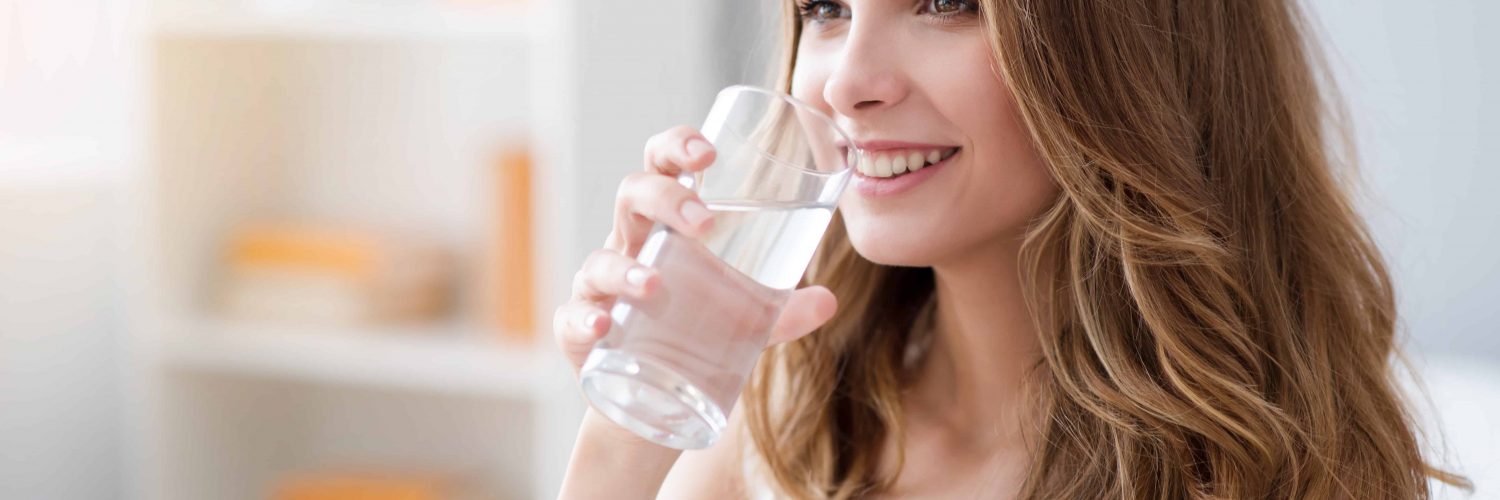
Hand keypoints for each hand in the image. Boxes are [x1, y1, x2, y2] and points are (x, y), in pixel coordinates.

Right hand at [551, 125, 839, 372]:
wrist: (652, 401)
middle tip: (704, 221)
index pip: (662, 166)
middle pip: (631, 196)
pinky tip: (603, 324)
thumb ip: (782, 311)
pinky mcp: (580, 333)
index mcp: (665, 226)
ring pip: (599, 260)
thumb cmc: (694, 334)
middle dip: (664, 197)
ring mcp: (599, 289)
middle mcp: (629, 246)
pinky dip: (584, 318)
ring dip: (625, 267)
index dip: (677, 147)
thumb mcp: (745, 320)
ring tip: (655, 285)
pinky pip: (572, 318)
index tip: (709, 152)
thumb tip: (827, 301)